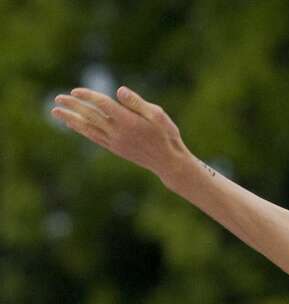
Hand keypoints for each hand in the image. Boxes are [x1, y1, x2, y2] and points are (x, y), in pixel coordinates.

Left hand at [51, 86, 190, 180]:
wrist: (169, 162)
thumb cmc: (167, 135)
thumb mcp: (158, 115)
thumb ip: (137, 103)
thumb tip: (119, 90)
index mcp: (129, 122)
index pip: (103, 105)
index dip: (89, 96)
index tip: (76, 90)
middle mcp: (119, 133)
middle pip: (91, 116)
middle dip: (73, 106)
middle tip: (58, 98)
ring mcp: (115, 142)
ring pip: (89, 128)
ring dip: (71, 119)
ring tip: (55, 111)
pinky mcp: (115, 149)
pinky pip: (94, 137)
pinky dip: (82, 130)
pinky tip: (73, 124)